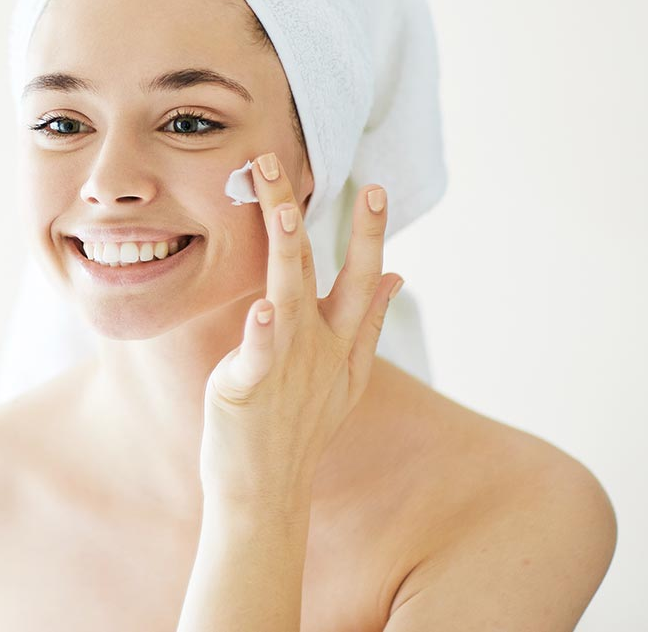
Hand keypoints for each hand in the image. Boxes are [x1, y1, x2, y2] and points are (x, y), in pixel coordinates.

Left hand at [201, 151, 403, 511]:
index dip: (369, 231)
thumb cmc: (299, 426)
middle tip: (281, 161)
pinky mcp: (248, 386)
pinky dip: (262, 331)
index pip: (361, 274)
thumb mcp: (347, 375)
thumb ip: (369, 323)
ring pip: (288, 295)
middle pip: (310, 267)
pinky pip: (258, 354)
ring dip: (285, 251)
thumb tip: (399, 276)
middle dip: (298, 212)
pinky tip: (262, 307)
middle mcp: (317, 344)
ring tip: (280, 212)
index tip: (376, 186)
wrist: (266, 487)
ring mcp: (285, 364)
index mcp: (338, 338)